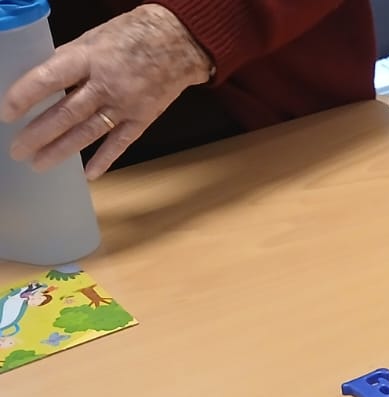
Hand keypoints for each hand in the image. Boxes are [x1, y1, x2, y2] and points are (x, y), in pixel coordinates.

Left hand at [0, 4, 211, 178]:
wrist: (177, 42)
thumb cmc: (131, 36)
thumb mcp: (93, 38)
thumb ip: (68, 60)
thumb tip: (43, 80)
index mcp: (88, 59)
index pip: (50, 79)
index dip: (26, 97)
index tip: (8, 113)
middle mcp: (106, 84)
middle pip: (66, 114)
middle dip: (39, 134)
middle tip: (18, 150)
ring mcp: (125, 104)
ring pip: (89, 132)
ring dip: (62, 150)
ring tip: (39, 163)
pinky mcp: (143, 118)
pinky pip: (121, 142)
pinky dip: (105, 159)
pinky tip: (89, 174)